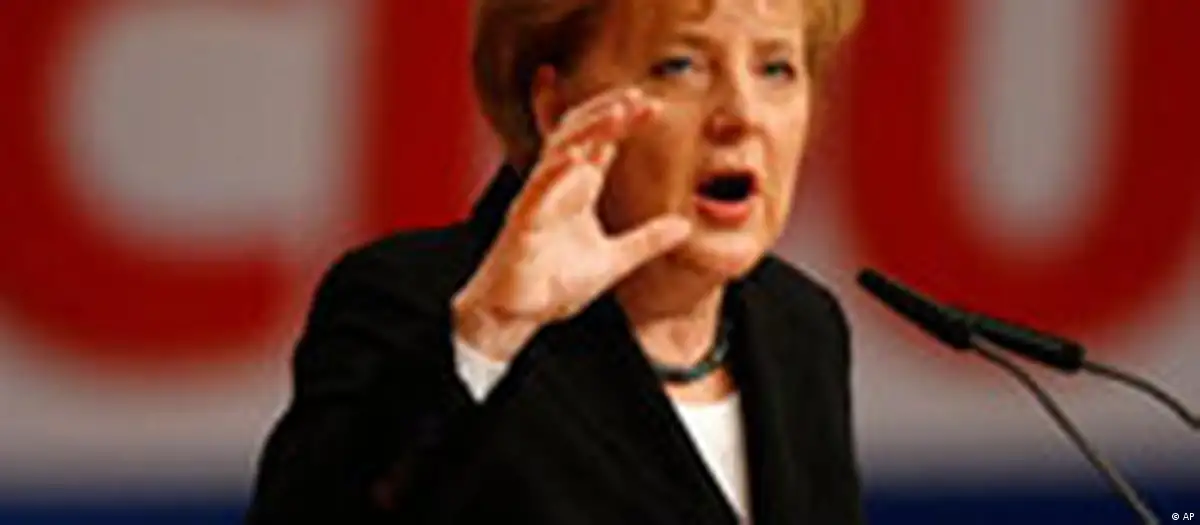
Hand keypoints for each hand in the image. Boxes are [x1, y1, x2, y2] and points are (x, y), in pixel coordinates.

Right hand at [452, 87, 690, 361]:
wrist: (516, 316)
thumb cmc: (554, 285)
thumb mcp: (614, 262)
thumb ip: (647, 241)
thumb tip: (684, 227)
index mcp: (576, 191)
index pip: (601, 144)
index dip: (623, 122)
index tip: (652, 106)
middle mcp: (555, 188)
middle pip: (579, 135)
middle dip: (606, 113)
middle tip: (638, 96)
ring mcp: (537, 202)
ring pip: (560, 153)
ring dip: (587, 131)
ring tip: (616, 113)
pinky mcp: (522, 224)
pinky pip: (538, 190)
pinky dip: (557, 171)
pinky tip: (577, 155)